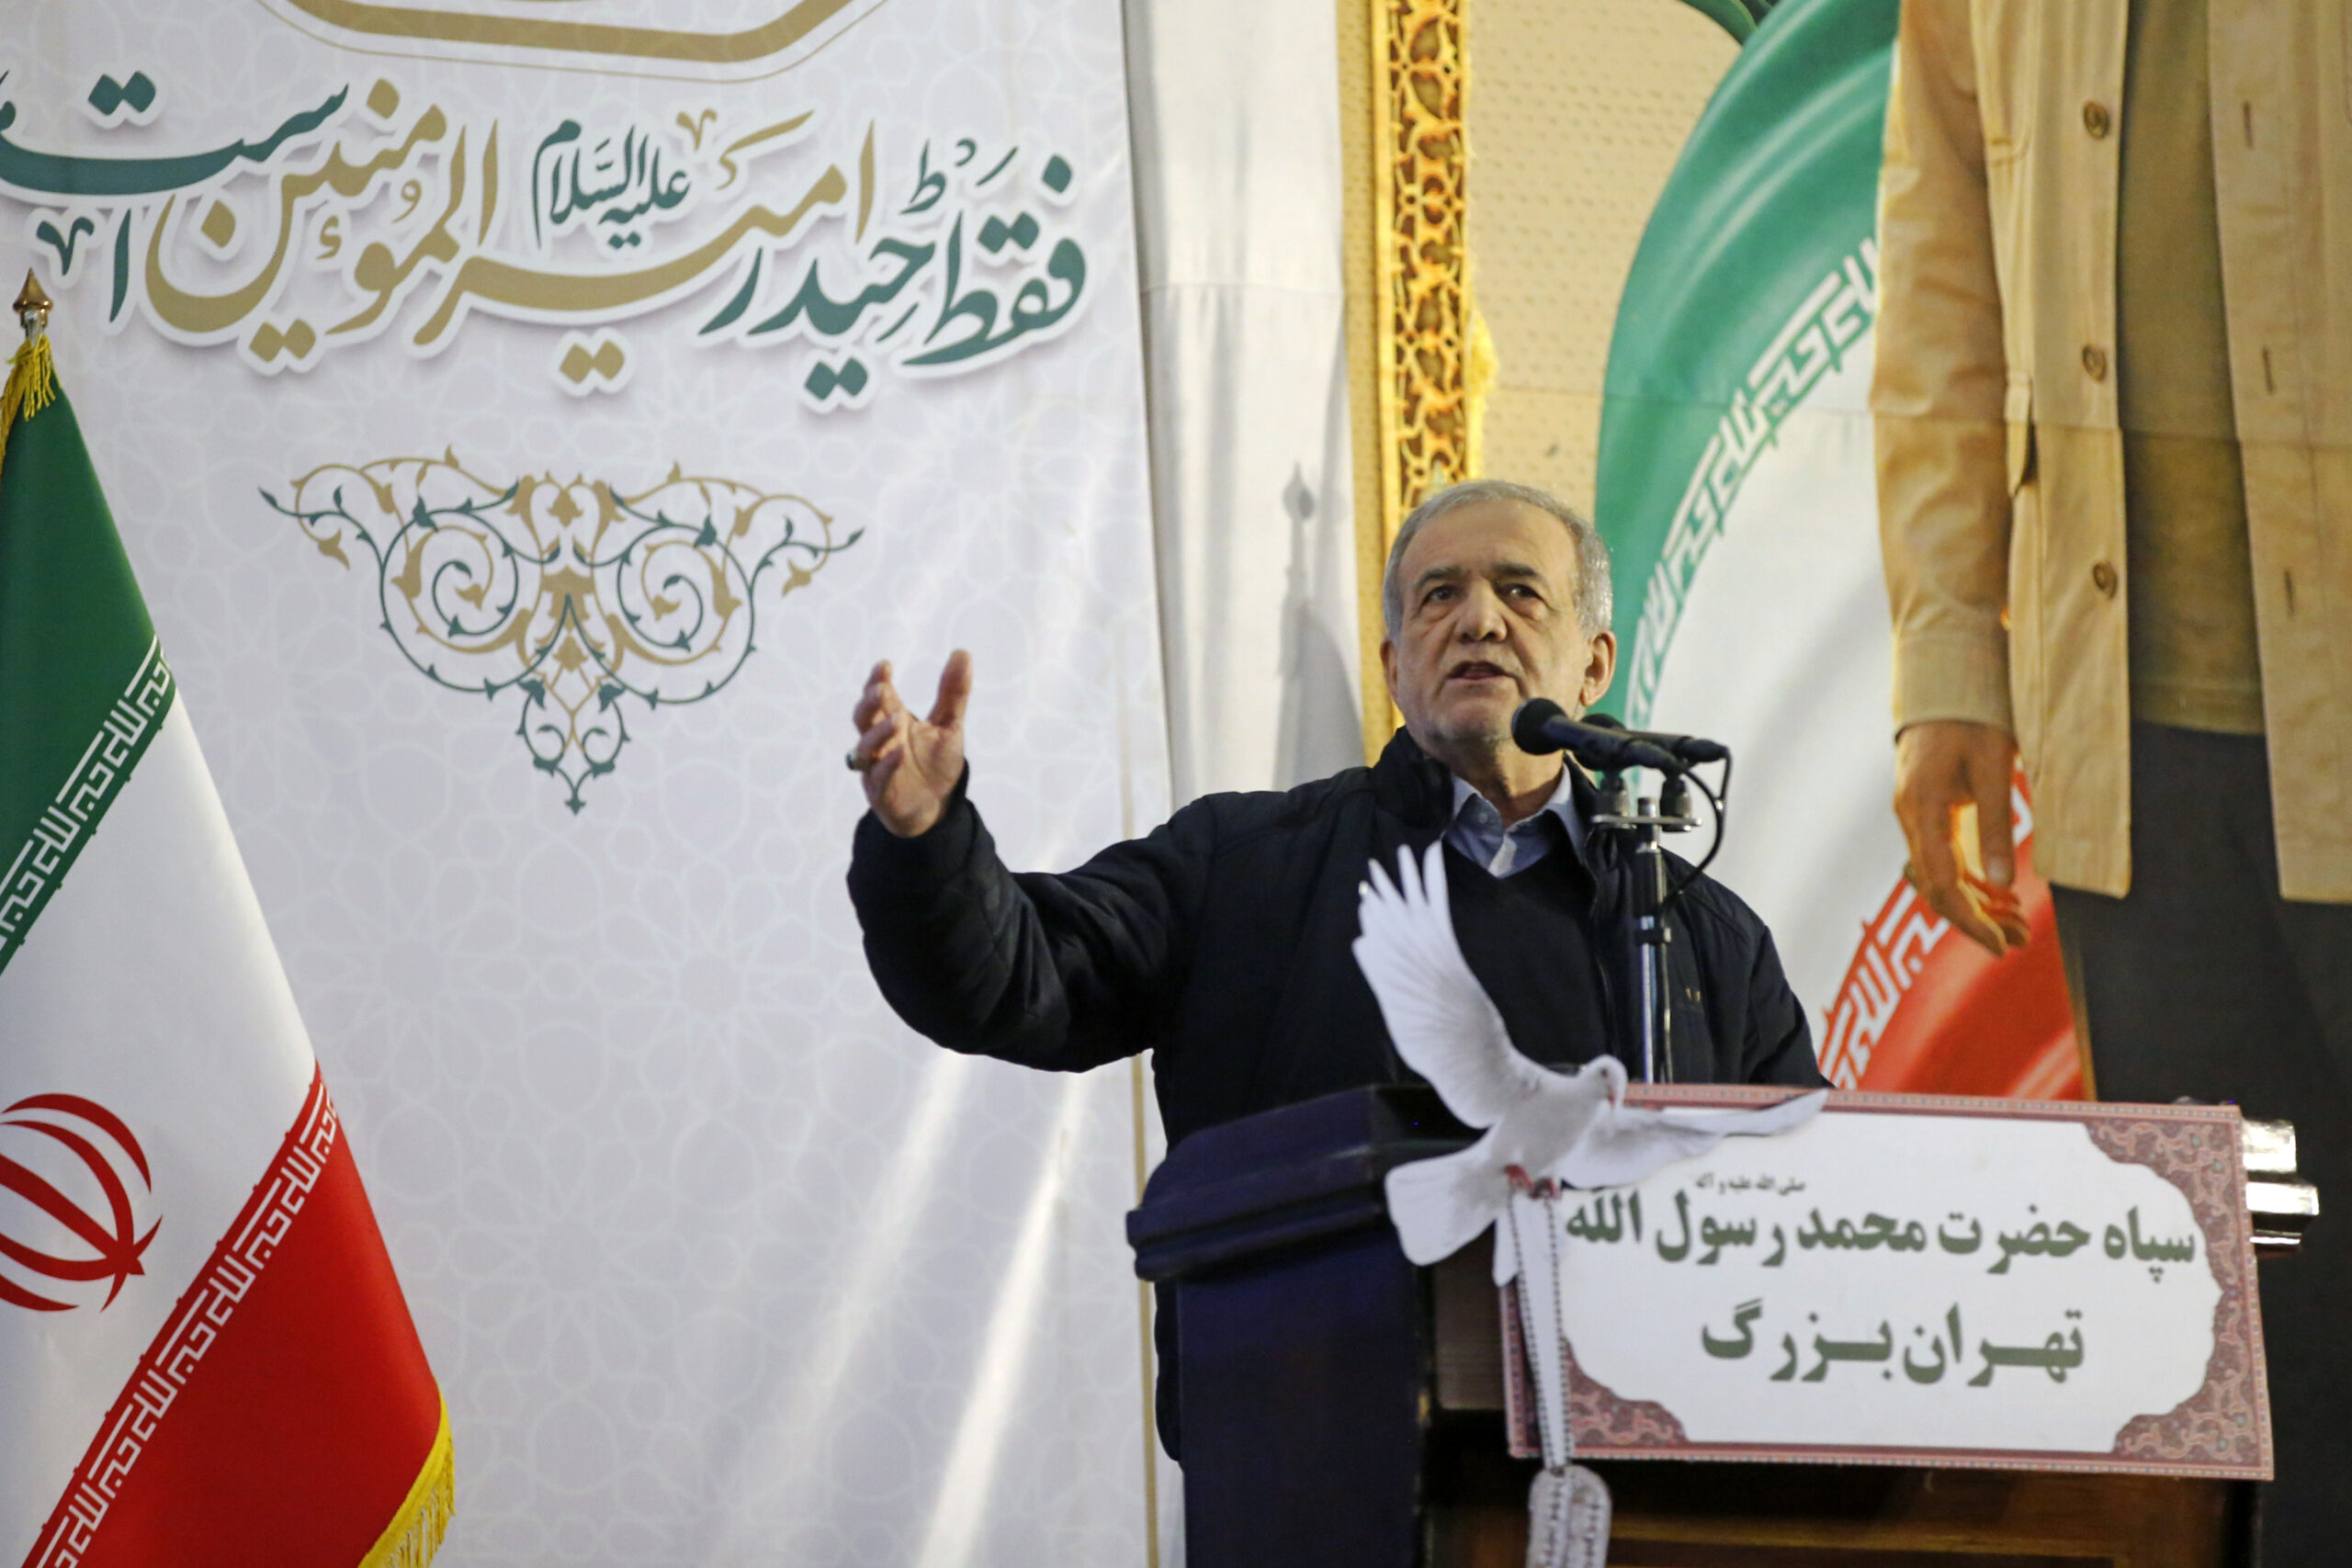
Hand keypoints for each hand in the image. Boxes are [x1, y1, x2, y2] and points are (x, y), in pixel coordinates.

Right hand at [850, 651, 972, 837]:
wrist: (937, 807)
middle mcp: (880, 742)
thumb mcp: (950, 725)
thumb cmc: (936, 763)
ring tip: (897, 720)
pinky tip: (899, 753)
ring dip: (878, 733)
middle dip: (869, 703)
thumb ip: (954, 692)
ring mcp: (877, 767)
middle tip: (881, 689)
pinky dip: (885, 765)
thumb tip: (962, 652)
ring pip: (865, 748)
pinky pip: (878, 778)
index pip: (879, 697)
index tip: (886, 665)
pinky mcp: (881, 793)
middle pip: (862, 718)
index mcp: (893, 721)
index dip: (878, 680)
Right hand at [1893, 719, 2030, 955]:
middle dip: (1975, 919)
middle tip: (2017, 943)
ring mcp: (1915, 815)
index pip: (1940, 883)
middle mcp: (1911, 818)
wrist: (1944, 680)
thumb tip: (2005, 885)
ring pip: (1939, 875)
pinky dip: (1970, 879)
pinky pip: (1943, 857)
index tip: (2001, 946)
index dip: (1969, 920)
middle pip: (1936, 887)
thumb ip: (1996, 825)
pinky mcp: (1927, 811)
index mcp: (1922, 810)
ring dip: (1975, 902)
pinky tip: (1998, 894)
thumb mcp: (1992, 766)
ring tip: (2016, 925)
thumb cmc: (1971, 715)